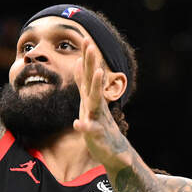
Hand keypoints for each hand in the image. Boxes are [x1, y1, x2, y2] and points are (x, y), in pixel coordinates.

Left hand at [72, 40, 131, 168]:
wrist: (114, 152)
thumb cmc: (99, 123)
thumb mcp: (88, 100)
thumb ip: (83, 82)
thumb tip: (77, 62)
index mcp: (92, 97)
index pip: (90, 74)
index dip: (88, 58)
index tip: (86, 39)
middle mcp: (96, 104)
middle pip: (93, 81)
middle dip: (92, 64)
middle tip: (91, 46)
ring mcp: (97, 118)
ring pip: (96, 101)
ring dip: (96, 87)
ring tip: (98, 72)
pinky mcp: (96, 134)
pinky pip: (90, 129)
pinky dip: (85, 126)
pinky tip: (78, 124)